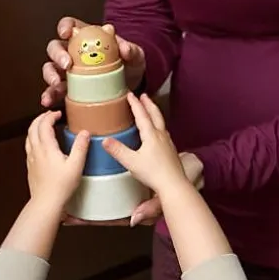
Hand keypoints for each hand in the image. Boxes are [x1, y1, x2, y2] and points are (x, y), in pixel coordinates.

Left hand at [24, 109, 89, 213]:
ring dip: (35, 127)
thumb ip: (80, 147)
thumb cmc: (60, 187)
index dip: (50, 116)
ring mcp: (31, 159)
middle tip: (50, 115)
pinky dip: (33, 138)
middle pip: (32, 127)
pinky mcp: (30, 167)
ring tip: (44, 125)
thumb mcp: (76, 166)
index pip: (44, 124)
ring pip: (28, 136)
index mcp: (46, 148)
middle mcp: (36, 151)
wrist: (45, 203)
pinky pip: (28, 147)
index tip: (58, 113)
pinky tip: (40, 144)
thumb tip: (85, 132)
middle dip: (40, 118)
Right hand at [41, 14, 146, 108]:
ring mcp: (68, 71)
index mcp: (86, 37)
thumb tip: (124, 48)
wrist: (132, 87)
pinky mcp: (68, 89)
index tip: (66, 33)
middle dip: (57, 54)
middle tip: (67, 65)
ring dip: (49, 75)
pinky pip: (54, 91)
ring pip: (50, 68)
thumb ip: (131, 50)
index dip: (65, 26)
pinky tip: (48, 101)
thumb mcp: (135, 55)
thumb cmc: (130, 64)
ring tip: (56, 84)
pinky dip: (49, 95)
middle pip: (55, 47)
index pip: (70, 25)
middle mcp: (73, 52)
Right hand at [102, 94, 203, 225]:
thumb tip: (104, 140)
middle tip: (144, 96)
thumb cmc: (154, 173)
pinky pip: (164, 132)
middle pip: (155, 115)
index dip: (135, 104)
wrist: (174, 185)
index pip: (142, 115)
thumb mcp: (131, 162)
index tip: (130, 94)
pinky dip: (159, 126)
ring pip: (161, 123)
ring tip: (150, 110)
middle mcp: (161, 136)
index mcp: (151, 135)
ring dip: (155, 113)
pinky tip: (158, 133)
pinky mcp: (171, 151)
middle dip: (148, 104)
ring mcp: (168, 143)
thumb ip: (118, 150)